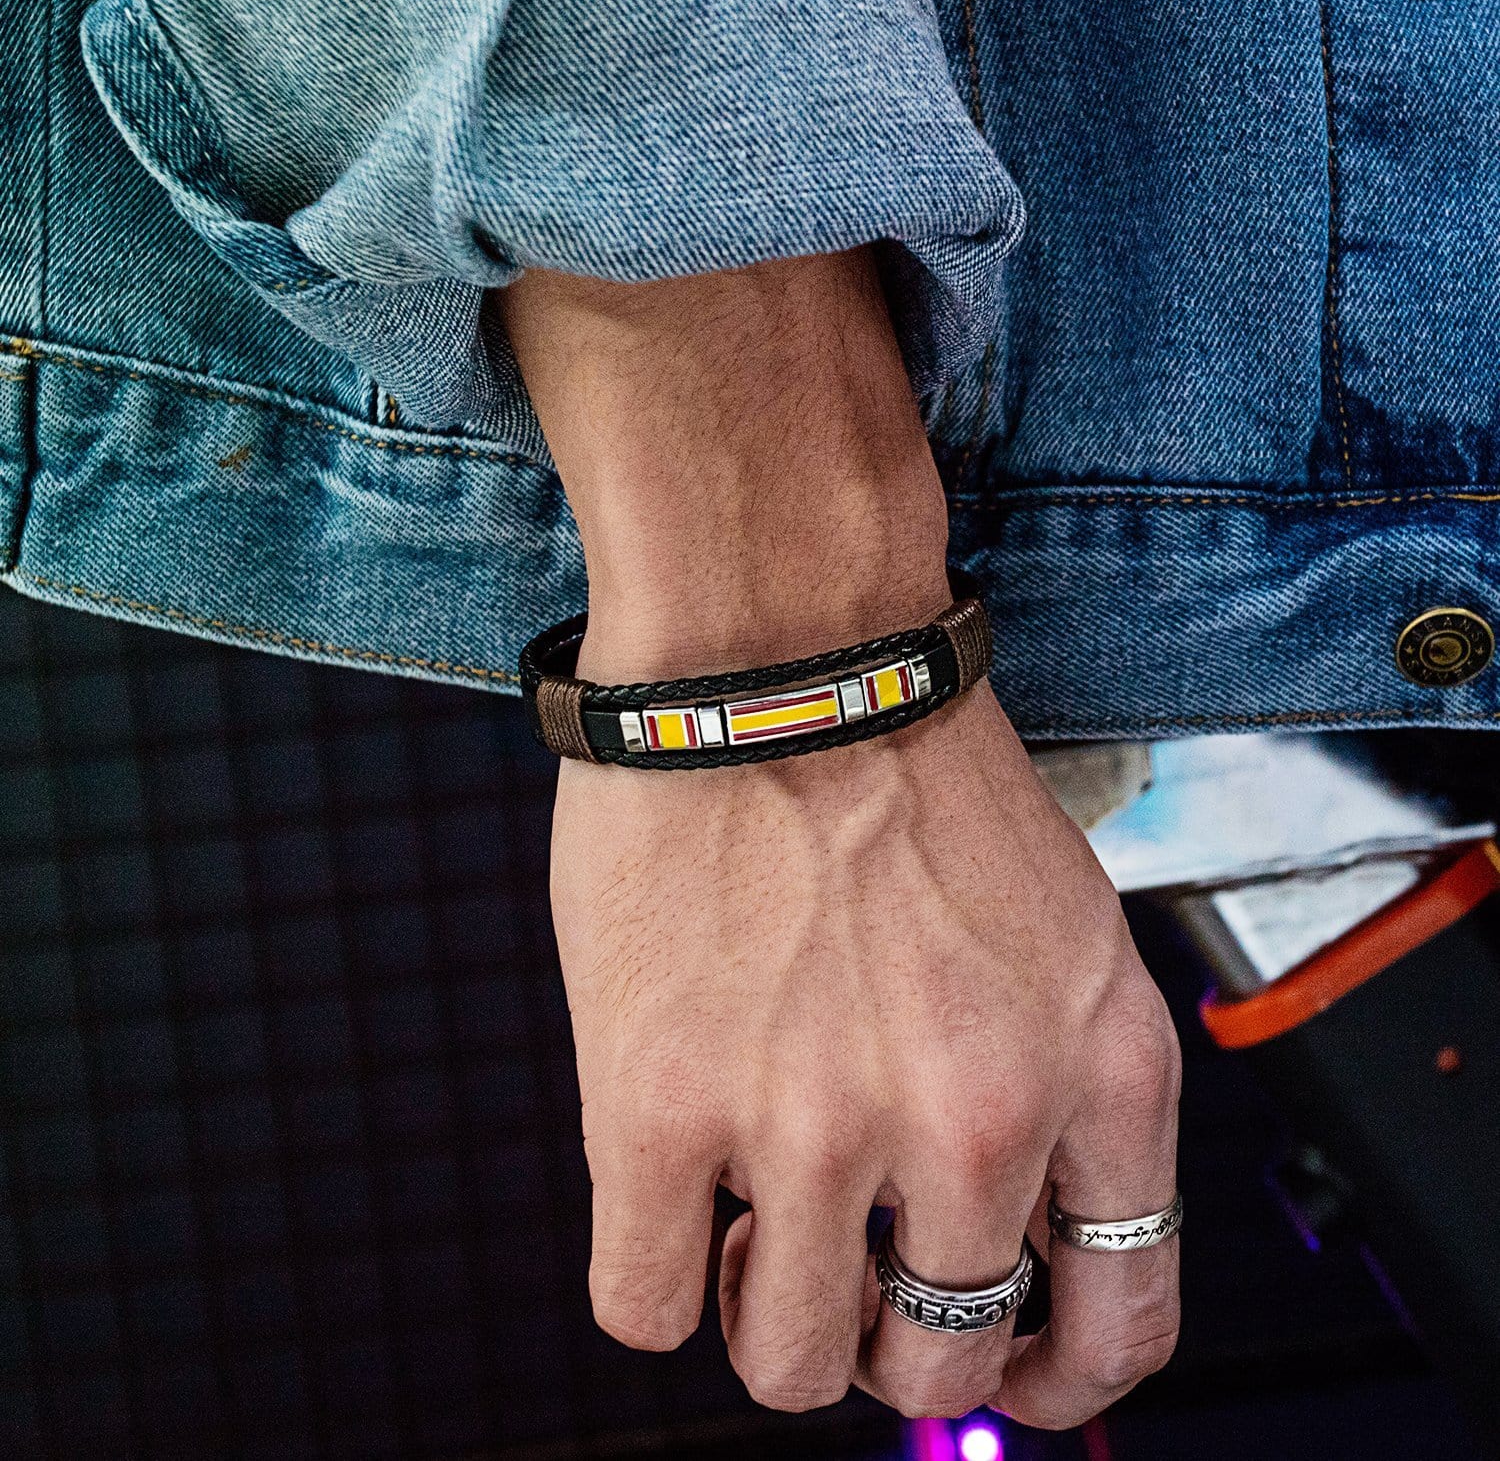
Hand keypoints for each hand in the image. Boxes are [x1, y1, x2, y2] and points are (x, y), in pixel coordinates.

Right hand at [550, 676, 1181, 1424]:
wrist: (780, 648)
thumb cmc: (910, 768)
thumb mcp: (1061, 931)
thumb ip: (1057, 1082)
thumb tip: (992, 1221)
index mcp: (1099, 1068)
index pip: (1121, 1317)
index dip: (1059, 1371)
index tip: (1007, 1362)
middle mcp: (976, 1118)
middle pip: (942, 1365)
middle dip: (890, 1343)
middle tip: (844, 1272)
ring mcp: (813, 1122)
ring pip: (789, 1363)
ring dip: (768, 1321)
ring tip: (747, 1228)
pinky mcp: (659, 1105)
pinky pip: (641, 1307)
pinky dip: (657, 1282)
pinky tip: (664, 1201)